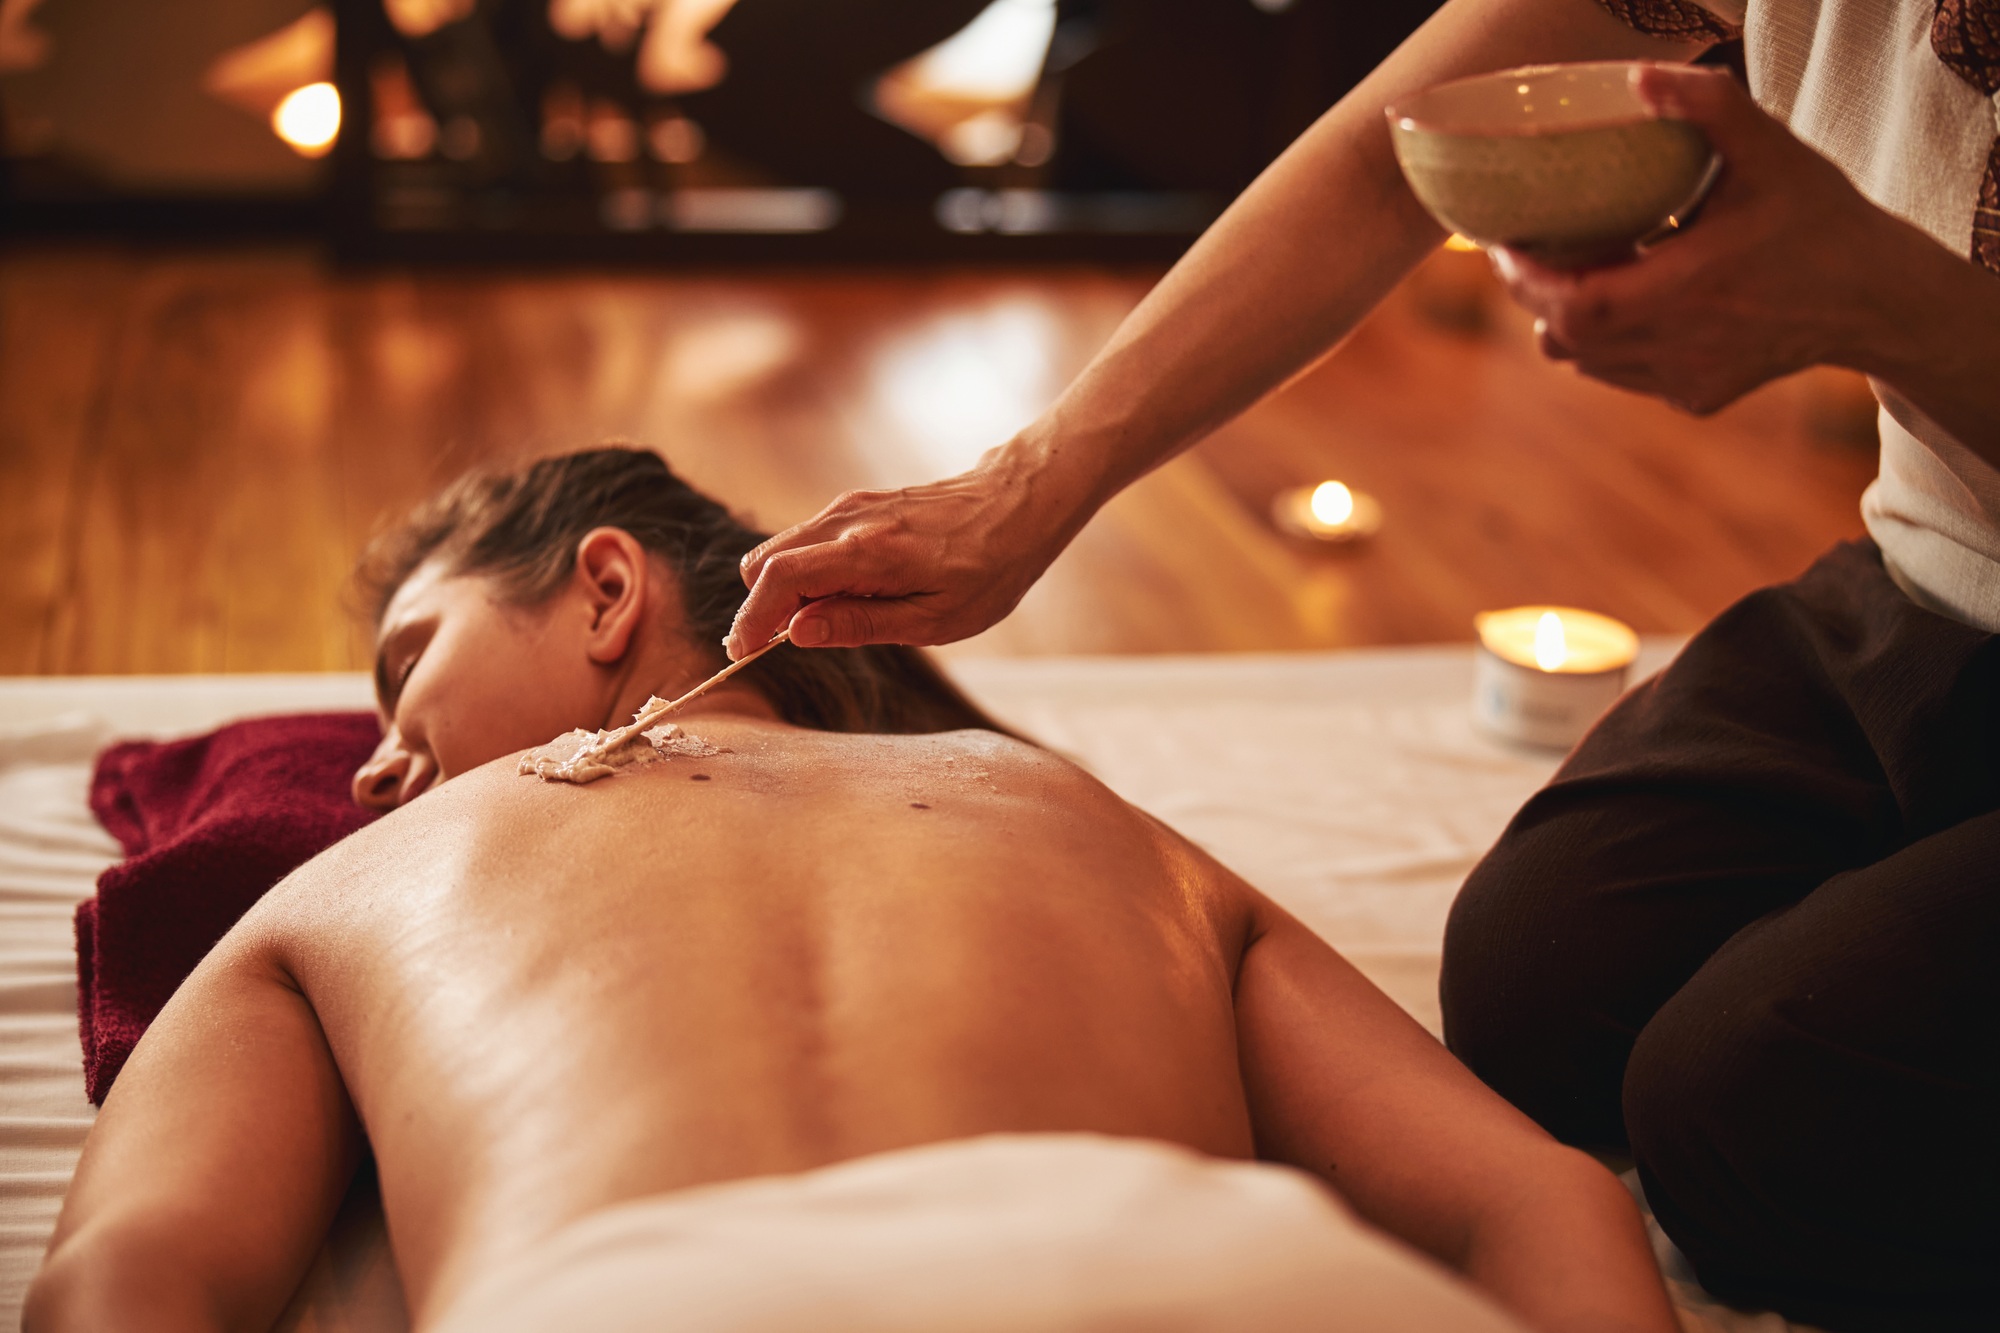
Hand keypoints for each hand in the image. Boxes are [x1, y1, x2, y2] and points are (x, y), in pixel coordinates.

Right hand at [724, 444, 1083, 657]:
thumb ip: (860, 624)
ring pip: (782, 548)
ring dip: (785, 589)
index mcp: (865, 553)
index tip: (741, 652)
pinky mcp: (858, 504)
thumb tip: (797, 633)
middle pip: (764, 562)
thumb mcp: (935, 619)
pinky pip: (809, 539)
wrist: (1020, 504)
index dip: (750, 620)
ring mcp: (850, 507)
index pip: (777, 581)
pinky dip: (807, 570)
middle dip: (760, 606)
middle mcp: (847, 521)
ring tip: (827, 620)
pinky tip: (847, 593)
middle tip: (782, 643)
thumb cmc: (989, 569)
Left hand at [1490, 63, 1912, 415]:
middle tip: (1531, 252)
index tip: (1507, 243)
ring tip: (1585, 271)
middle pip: (1565, 339)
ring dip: (1570, 320)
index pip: (1574, 306)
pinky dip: (1609, 343)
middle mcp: (1682, 346)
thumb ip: (1708, 107)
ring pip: (1587, 363)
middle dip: (1537, 296)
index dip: (1527, 281)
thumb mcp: (1770, 150)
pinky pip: (1622, 374)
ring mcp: (1687, 381)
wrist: (1874, 295)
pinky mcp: (1696, 399)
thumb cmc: (1817, 217)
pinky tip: (1633, 302)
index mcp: (1692, 289)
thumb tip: (1640, 78)